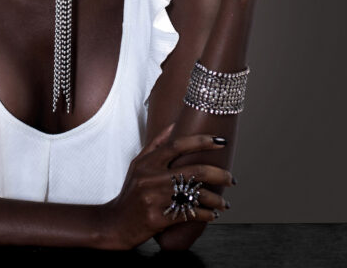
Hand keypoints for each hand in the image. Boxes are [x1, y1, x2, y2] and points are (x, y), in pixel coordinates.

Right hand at [98, 123, 233, 249]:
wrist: (115, 224)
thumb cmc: (130, 193)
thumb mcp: (137, 165)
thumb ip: (156, 145)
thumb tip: (175, 124)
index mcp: (147, 163)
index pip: (178, 145)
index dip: (202, 141)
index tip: (221, 141)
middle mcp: (151, 178)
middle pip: (195, 171)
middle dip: (219, 174)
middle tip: (231, 179)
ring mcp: (155, 199)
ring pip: (197, 195)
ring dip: (216, 199)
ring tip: (224, 203)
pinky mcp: (159, 218)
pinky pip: (191, 214)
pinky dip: (206, 215)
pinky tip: (212, 214)